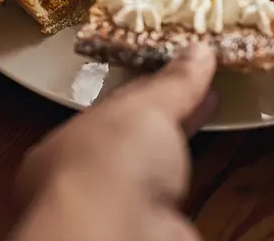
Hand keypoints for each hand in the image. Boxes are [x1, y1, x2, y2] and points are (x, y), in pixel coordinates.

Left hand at [11, 46, 216, 240]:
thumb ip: (173, 83)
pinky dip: (191, 181)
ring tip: (207, 112)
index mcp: (64, 144)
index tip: (178, 71)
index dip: (146, 89)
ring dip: (177, 146)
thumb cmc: (110, 162)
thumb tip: (199, 51)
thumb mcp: (145, 107)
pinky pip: (173, 201)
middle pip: (130, 141)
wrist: (119, 236)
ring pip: (150, 172)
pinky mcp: (148, 231)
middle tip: (200, 90)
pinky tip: (208, 164)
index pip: (108, 109)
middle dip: (165, 116)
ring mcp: (114, 210)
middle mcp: (83, 181)